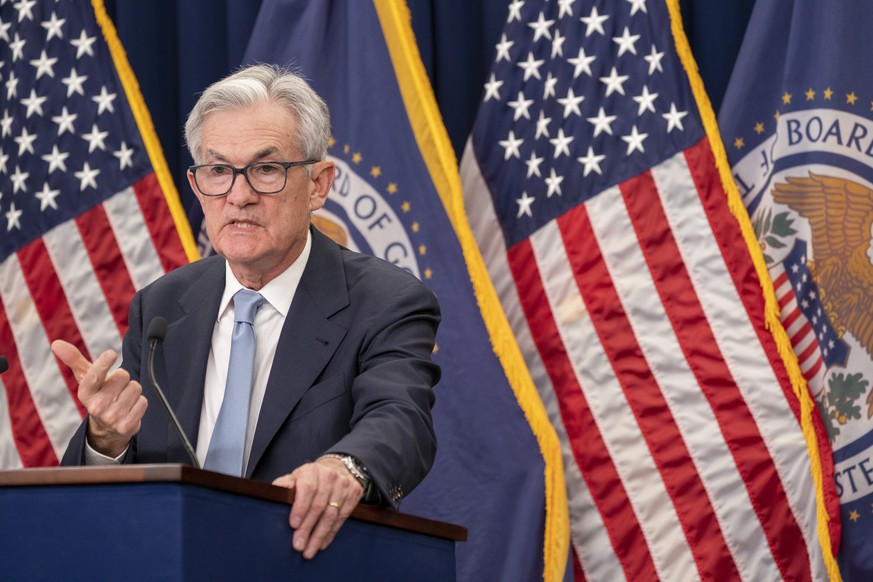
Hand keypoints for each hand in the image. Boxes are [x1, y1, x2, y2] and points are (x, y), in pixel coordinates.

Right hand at [51, 340, 146, 457]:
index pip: (94, 375)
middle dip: (123, 379)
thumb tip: (56, 343)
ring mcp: (111, 417)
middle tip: (116, 389)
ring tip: (122, 399)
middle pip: (123, 375)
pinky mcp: (127, 426)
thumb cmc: (98, 395)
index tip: (111, 354)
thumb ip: (74, 359)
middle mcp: (96, 406)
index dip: (103, 363)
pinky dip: (140, 403)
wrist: (107, 428)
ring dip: (132, 391)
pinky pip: (143, 401)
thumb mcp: (86, 378)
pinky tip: (129, 408)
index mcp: (85, 393)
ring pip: (135, 387)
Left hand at [272, 457, 363, 558]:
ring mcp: (344, 484)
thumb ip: (284, 485)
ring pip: (331, 514)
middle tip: (298, 545)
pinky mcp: (354, 493)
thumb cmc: (309, 478)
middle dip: (307, 528)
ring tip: (309, 550)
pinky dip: (331, 533)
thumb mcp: (295, 477)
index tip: (293, 525)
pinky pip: (342, 517)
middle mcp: (330, 475)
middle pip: (319, 506)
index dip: (300, 508)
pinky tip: (322, 543)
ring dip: (319, 535)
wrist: (336, 468)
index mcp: (311, 471)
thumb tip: (276, 493)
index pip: (307, 489)